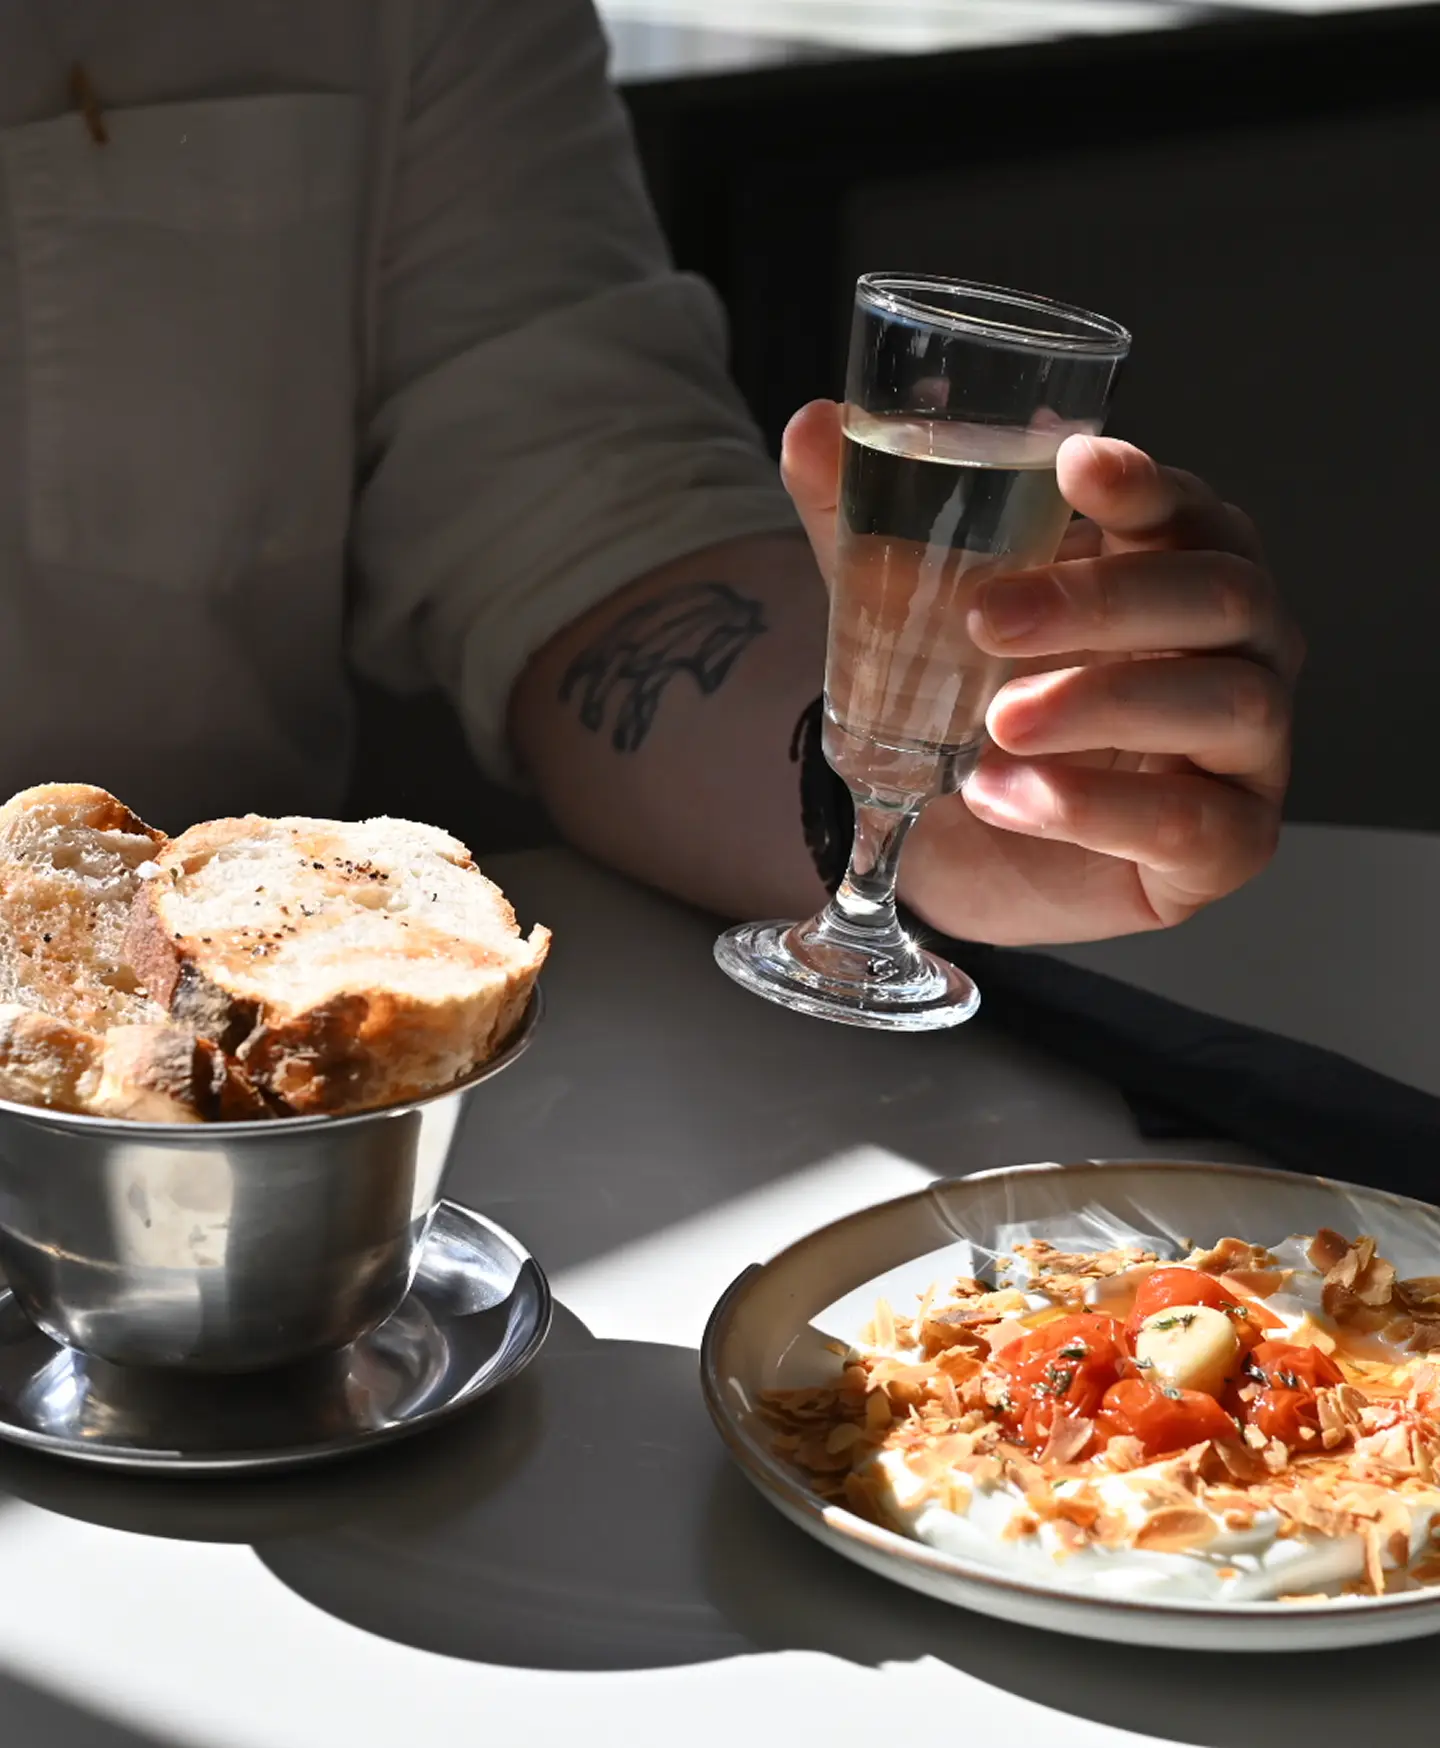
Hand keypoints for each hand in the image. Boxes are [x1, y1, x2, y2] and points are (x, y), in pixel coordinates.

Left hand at [781, 401, 1302, 945]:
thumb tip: (809, 425)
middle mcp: (1241, 646)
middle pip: (1219, 594)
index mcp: (1181, 566)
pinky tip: (1004, 795)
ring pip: (1227, 701)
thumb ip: (869, 527)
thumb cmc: (982, 706)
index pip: (1190, 507)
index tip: (1072, 463)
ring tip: (995, 722)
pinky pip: (1192, 821)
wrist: (979, 850)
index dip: (1143, 483)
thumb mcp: (917, 617)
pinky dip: (1092, 807)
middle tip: (987, 617)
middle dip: (1101, 600)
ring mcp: (1251, 748)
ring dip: (1103, 701)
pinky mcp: (1229, 845)